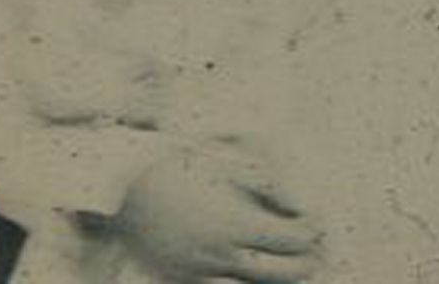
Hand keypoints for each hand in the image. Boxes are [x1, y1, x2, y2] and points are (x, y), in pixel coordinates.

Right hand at [117, 137, 325, 282]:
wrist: (120, 187)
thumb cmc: (176, 166)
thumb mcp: (223, 166)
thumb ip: (263, 182)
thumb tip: (296, 199)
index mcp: (234, 224)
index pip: (294, 241)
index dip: (312, 232)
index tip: (318, 222)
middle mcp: (221, 257)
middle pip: (283, 276)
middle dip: (305, 264)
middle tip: (313, 251)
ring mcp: (200, 275)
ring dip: (276, 278)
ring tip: (284, 263)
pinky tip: (248, 272)